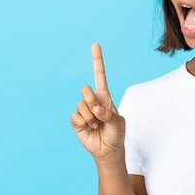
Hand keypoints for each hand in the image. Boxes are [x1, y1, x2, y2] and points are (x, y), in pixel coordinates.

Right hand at [71, 43, 125, 161]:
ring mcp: (83, 110)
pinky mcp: (76, 121)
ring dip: (90, 117)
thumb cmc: (116, 134)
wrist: (109, 150)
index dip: (97, 60)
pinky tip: (90, 129)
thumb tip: (95, 109)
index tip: (95, 45)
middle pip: (85, 89)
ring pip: (81, 104)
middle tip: (99, 114)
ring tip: (96, 125)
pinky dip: (84, 123)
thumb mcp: (118, 123)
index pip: (99, 75)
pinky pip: (76, 116)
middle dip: (92, 102)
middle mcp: (92, 101)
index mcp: (104, 97)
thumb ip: (108, 114)